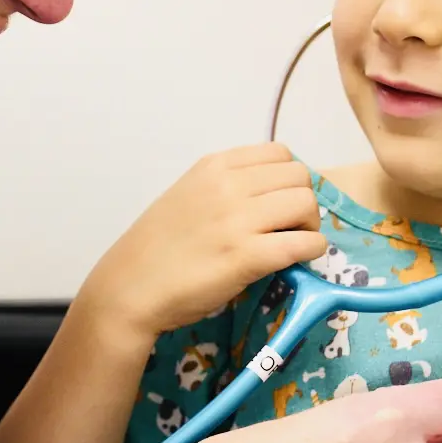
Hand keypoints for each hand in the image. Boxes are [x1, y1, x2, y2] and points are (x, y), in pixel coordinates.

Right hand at [76, 144, 326, 340]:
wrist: (130, 288)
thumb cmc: (155, 249)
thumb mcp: (187, 196)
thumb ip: (224, 187)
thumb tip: (269, 196)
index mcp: (214, 166)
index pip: (279, 154)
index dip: (288, 180)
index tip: (279, 204)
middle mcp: (228, 185)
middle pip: (300, 177)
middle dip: (302, 202)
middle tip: (290, 228)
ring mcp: (238, 220)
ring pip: (306, 205)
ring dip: (309, 226)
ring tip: (292, 244)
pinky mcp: (247, 256)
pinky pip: (304, 243)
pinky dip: (311, 251)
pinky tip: (298, 261)